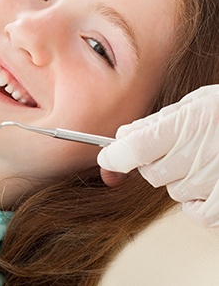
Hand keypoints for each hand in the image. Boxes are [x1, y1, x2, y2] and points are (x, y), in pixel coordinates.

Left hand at [98, 85, 218, 226]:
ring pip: (171, 190)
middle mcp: (194, 158)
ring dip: (178, 177)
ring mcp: (209, 184)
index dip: (113, 155)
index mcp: (183, 127)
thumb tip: (122, 136)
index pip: (132, 149)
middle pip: (149, 172)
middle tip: (177, 146)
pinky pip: (193, 212)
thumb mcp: (194, 104)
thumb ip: (156, 122)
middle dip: (153, 160)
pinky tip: (210, 181)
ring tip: (204, 157)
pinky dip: (195, 201)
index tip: (108, 156)